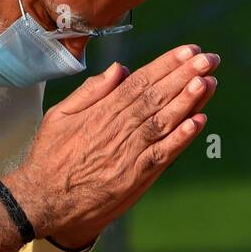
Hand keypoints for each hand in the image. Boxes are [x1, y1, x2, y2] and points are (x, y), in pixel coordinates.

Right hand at [2, 44, 217, 250]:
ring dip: (187, 101)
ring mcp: (126, 154)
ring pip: (162, 122)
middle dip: (184, 76)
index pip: (139, 82)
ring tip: (208, 81)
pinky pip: (161, 155)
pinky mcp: (132, 178)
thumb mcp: (59, 116)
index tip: (188, 51)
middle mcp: (116, 130)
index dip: (166, 65)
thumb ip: (90, 91)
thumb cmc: (48, 157)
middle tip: (208, 59)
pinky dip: (180, 138)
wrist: (42, 200)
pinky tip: (198, 122)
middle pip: (156, 97)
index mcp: (100, 112)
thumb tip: (120, 69)